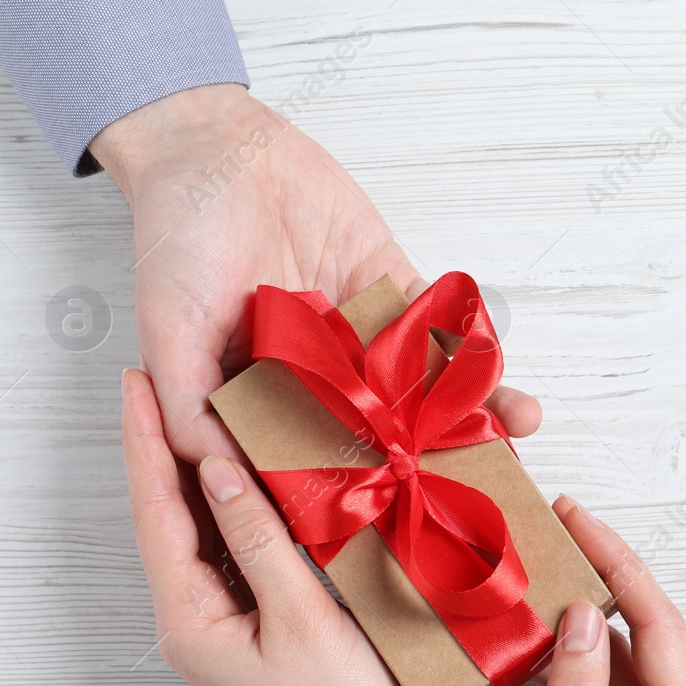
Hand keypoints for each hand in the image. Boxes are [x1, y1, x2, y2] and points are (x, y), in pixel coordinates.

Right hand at [92, 84, 540, 464]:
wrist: (214, 146)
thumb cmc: (176, 240)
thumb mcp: (168, 334)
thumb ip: (194, 408)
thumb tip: (223, 478)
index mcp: (264, 402)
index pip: (313, 466)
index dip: (355, 501)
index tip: (400, 538)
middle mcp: (320, 379)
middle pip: (383, 438)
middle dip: (433, 467)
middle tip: (487, 496)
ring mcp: (361, 337)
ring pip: (423, 389)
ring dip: (472, 413)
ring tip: (517, 435)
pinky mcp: (391, 289)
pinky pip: (440, 329)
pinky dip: (475, 352)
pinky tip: (508, 380)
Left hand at [122, 368, 430, 685]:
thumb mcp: (305, 622)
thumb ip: (263, 541)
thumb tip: (222, 468)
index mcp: (190, 619)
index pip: (158, 512)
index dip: (147, 442)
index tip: (139, 380)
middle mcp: (195, 616)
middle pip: (171, 513)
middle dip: (166, 442)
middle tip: (165, 374)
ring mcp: (224, 619)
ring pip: (204, 526)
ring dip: (203, 467)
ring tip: (208, 403)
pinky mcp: (258, 620)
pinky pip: (239, 546)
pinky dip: (242, 500)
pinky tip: (257, 467)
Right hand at [515, 496, 685, 685]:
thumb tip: (580, 618)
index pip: (661, 629)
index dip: (621, 568)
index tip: (581, 522)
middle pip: (649, 636)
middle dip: (606, 579)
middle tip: (558, 529)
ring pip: (626, 662)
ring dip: (589, 618)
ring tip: (545, 568)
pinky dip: (577, 664)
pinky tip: (543, 639)